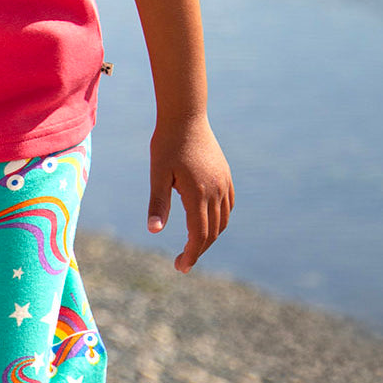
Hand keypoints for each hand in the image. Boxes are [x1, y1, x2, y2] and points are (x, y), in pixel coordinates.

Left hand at [147, 116, 233, 272]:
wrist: (186, 116)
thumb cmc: (167, 144)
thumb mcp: (157, 174)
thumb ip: (158, 203)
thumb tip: (154, 231)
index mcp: (198, 193)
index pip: (199, 234)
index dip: (191, 254)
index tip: (181, 267)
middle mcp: (216, 191)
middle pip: (213, 232)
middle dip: (199, 250)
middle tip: (182, 262)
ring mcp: (224, 183)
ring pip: (223, 220)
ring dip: (210, 237)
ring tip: (193, 245)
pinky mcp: (226, 176)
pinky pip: (228, 206)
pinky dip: (219, 220)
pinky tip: (207, 223)